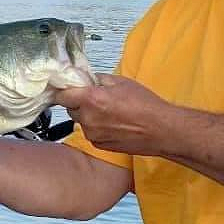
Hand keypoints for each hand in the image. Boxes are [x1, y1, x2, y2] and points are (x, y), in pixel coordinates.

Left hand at [53, 73, 172, 155]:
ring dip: (88, 115)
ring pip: (81, 121)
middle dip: (79, 102)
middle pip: (70, 108)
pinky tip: (113, 123)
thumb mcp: (121, 82)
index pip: (62, 95)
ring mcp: (93, 134)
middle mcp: (88, 119)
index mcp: (91, 99)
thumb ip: (99, 79)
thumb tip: (87, 78)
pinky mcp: (99, 145)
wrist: (161, 129)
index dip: (64, 90)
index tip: (67, 87)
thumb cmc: (145, 105)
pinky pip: (90, 132)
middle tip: (96, 97)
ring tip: (110, 111)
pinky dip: (96, 127)